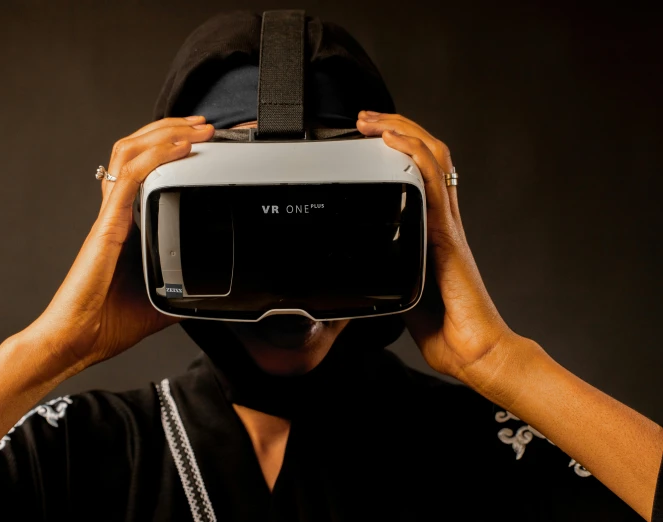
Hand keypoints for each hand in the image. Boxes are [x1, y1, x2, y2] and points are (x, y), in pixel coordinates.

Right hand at [21, 116, 214, 372]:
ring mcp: (110, 216)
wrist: (77, 341)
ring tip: (195, 126)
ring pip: (130, 154)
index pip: (144, 171)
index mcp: (126, 226)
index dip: (168, 148)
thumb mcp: (160, 301)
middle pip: (136, 151)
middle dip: (170, 129)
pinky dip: (156, 156)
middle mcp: (116, 213)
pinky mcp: (107, 227)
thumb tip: (205, 294)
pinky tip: (180, 147)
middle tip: (202, 125)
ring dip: (164, 133)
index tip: (199, 143)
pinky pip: (129, 179)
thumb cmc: (106, 322)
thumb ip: (180, 288)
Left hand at [356, 111, 517, 387]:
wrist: (471, 352)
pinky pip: (434, 186)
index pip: (419, 174)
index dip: (398, 148)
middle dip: (395, 128)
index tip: (366, 138)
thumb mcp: (403, 292)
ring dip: (401, 131)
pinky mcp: (447, 236)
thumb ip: (388, 272)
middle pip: (428, 155)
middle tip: (364, 119)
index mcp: (432, 230)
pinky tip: (395, 142)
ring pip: (433, 160)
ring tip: (373, 120)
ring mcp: (447, 225)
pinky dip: (414, 157)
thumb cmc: (445, 329)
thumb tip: (361, 270)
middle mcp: (443, 220)